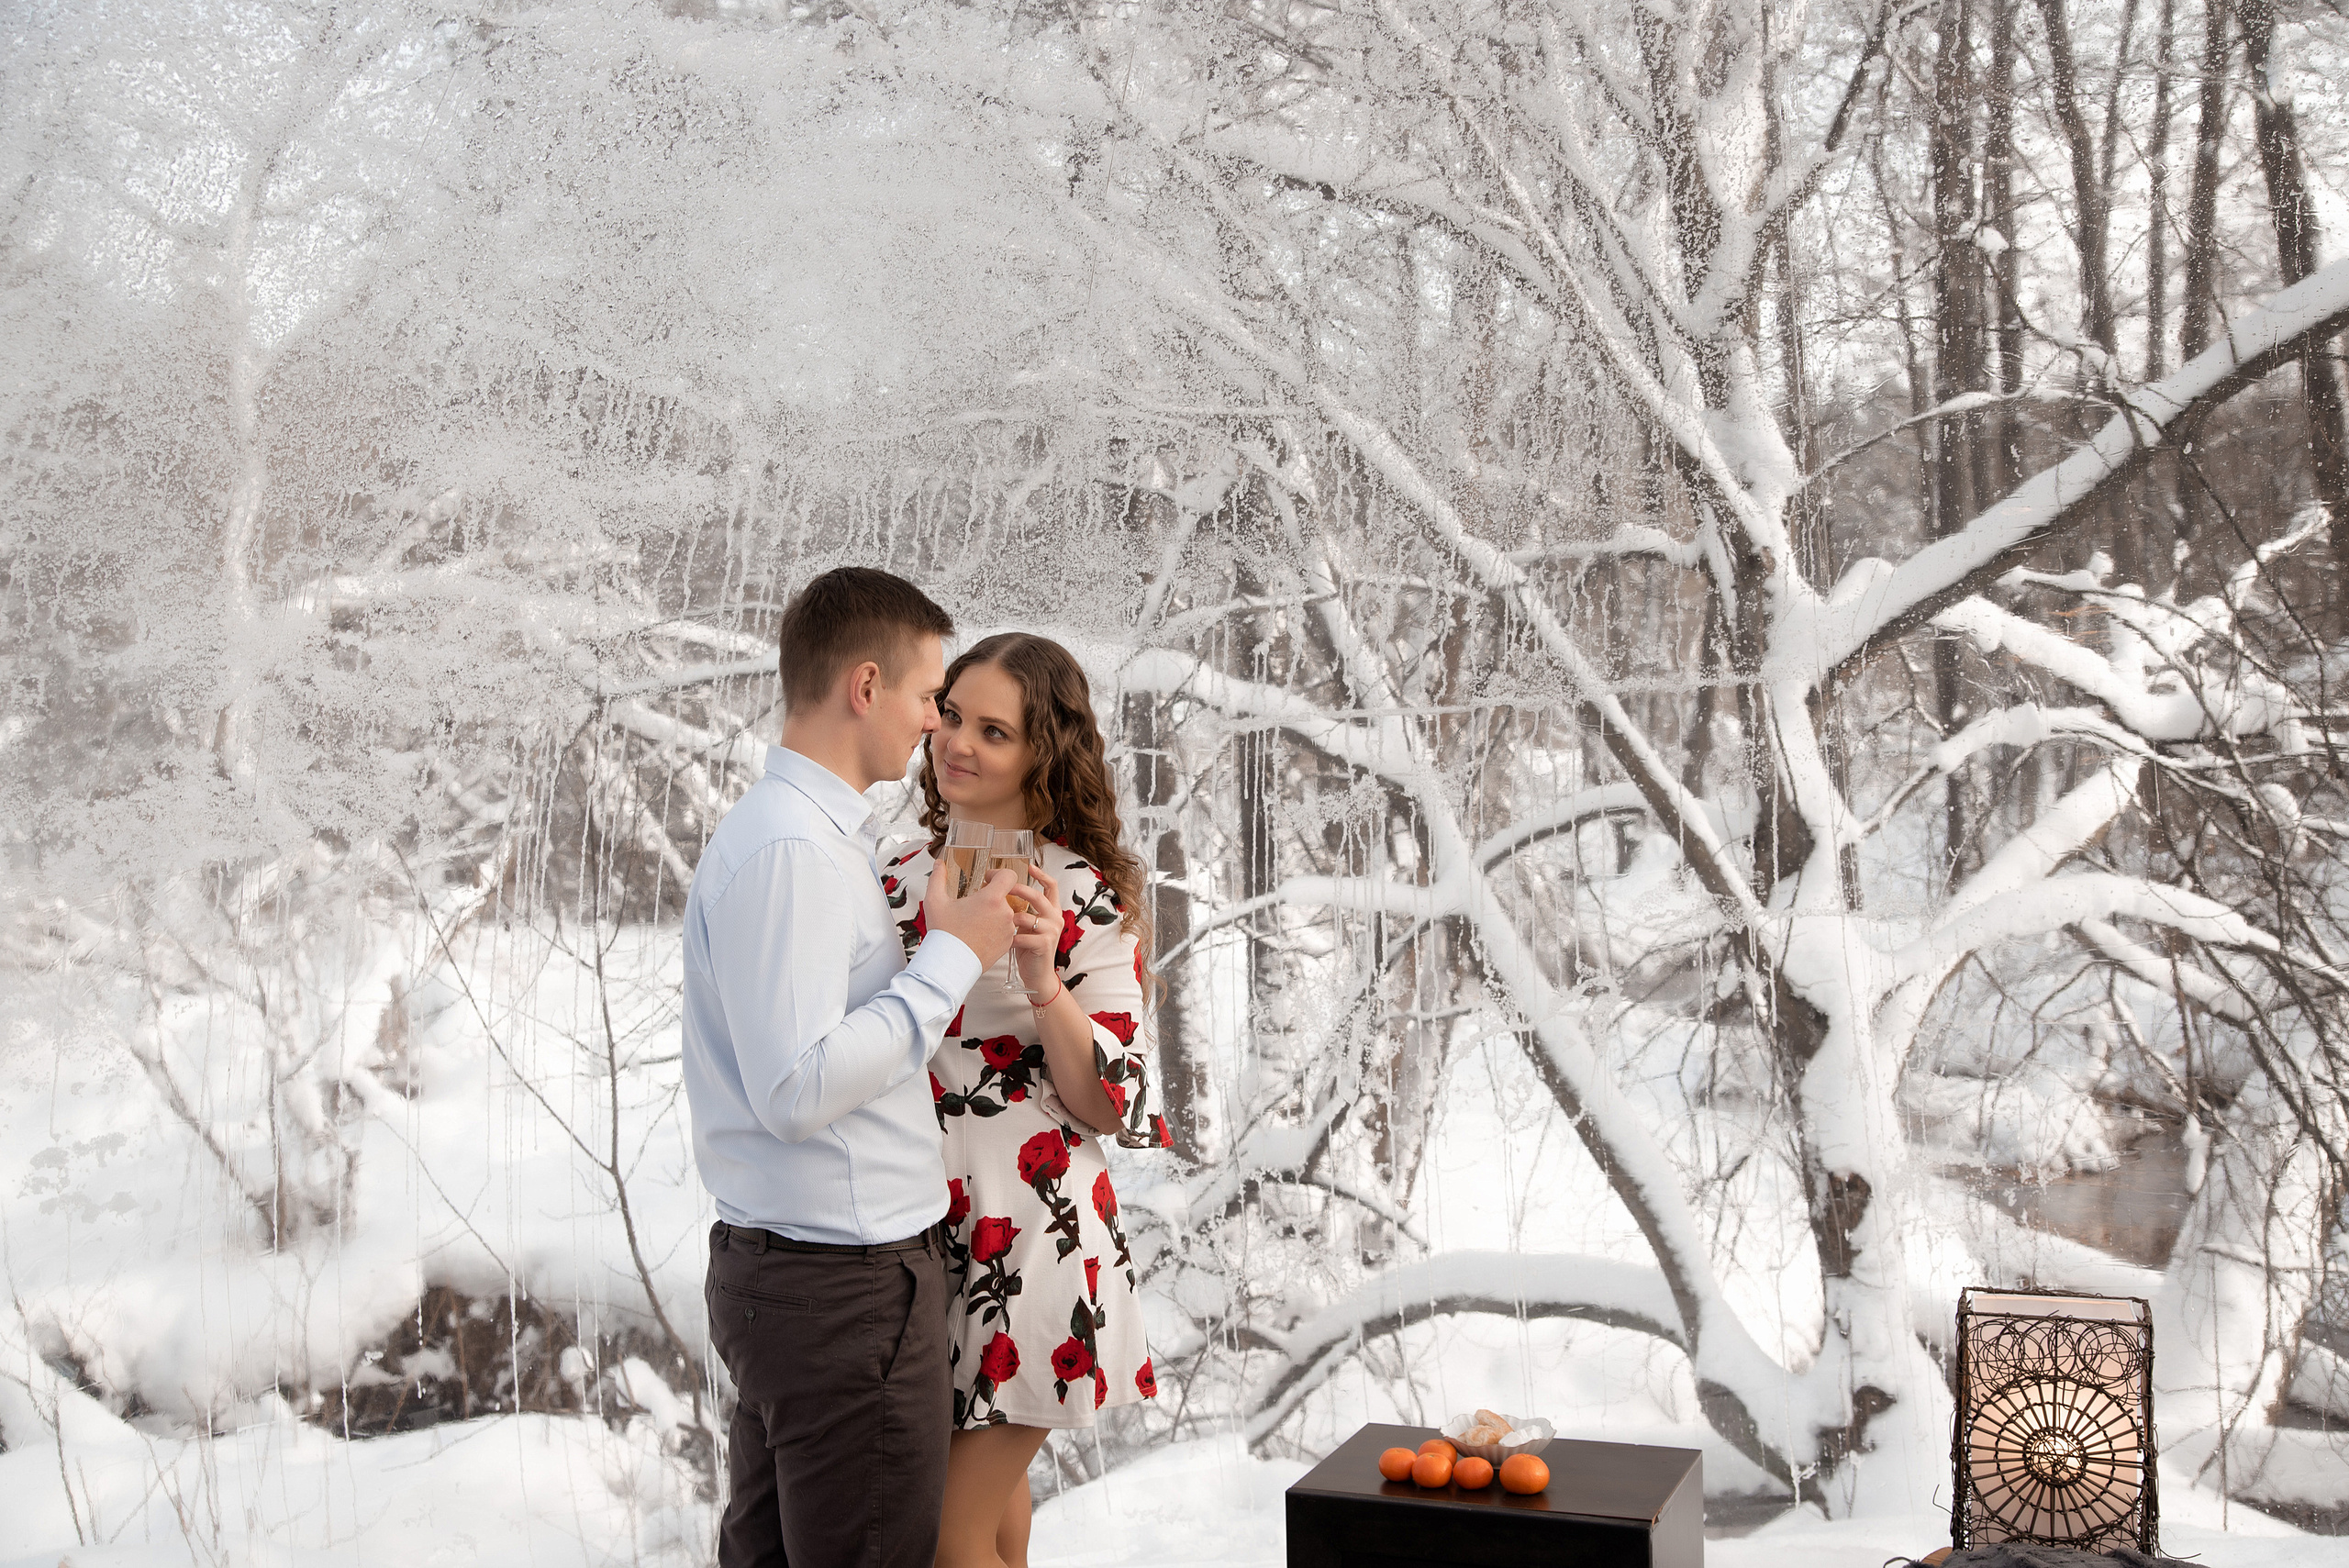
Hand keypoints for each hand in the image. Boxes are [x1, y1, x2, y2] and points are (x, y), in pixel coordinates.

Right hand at [924, 859, 1019, 969]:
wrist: (949, 964)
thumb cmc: (943, 933)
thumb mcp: (935, 901)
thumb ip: (938, 878)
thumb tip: (939, 863)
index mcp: (991, 899)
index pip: (1009, 876)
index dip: (998, 874)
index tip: (987, 880)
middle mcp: (1005, 913)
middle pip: (1006, 895)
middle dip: (993, 896)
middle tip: (976, 902)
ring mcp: (1008, 930)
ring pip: (1007, 913)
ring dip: (995, 913)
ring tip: (976, 920)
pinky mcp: (1007, 944)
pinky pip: (1006, 930)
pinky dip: (996, 928)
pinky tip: (980, 932)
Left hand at [1009, 864, 1063, 994]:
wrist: (1038, 976)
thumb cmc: (1028, 948)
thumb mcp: (1028, 925)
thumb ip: (1022, 910)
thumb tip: (1000, 893)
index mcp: (1052, 911)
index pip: (1052, 886)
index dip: (1041, 874)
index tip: (1028, 866)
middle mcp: (1055, 918)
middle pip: (1038, 896)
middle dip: (1018, 890)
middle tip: (1001, 888)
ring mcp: (1051, 932)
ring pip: (1025, 916)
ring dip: (1008, 920)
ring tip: (997, 923)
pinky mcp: (1044, 945)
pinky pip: (1021, 936)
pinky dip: (1009, 938)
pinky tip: (1002, 942)